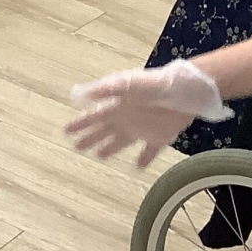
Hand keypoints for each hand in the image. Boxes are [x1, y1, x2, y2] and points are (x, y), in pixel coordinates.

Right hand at [65, 59, 231, 168]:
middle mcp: (127, 118)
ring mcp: (143, 128)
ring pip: (121, 141)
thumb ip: (105, 90)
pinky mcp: (160, 136)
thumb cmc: (156, 84)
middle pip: (104, 131)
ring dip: (110, 148)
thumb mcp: (127, 83)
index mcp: (117, 106)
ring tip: (99, 156)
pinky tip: (137, 167)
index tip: (66, 131)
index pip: (93, 117)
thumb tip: (80, 95)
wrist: (186, 90)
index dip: (80, 124)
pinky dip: (143, 159)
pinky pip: (149, 151)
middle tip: (76, 146)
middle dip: (90, 138)